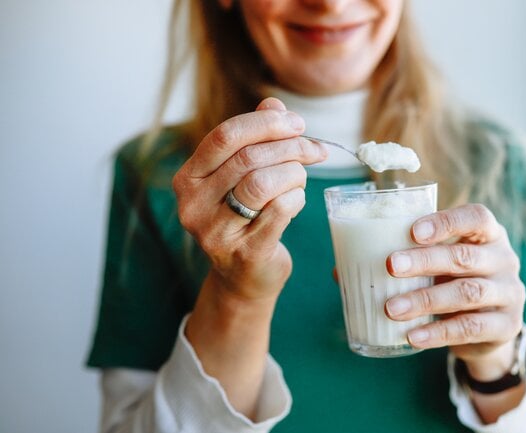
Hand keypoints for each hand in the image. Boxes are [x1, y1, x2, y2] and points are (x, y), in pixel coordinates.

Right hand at [172, 98, 327, 300]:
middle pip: (248, 158)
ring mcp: (216, 233)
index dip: (266, 124)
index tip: (297, 123)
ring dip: (294, 173)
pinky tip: (297, 199)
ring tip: (302, 177)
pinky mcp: (245, 253)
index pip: (225, 136)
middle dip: (290, 147)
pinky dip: (297, 198)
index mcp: (188, 178)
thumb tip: (273, 104)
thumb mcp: (243, 176)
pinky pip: (280, 211)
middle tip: (314, 149)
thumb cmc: (246, 217)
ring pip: (263, 183)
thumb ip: (255, 138)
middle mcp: (193, 205)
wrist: (244, 277)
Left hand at [385, 204, 525, 379]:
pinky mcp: (507, 326)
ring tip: (391, 308)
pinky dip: (438, 332)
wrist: (487, 329)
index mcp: (487, 234)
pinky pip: (470, 327)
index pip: (476, 217)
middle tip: (390, 266)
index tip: (413, 230)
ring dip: (425, 299)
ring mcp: (509, 293)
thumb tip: (341, 268)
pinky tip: (412, 335)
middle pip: (465, 256)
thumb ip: (402, 260)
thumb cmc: (452, 282)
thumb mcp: (436, 266)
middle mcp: (503, 259)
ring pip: (467, 292)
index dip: (446, 221)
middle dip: (425, 260)